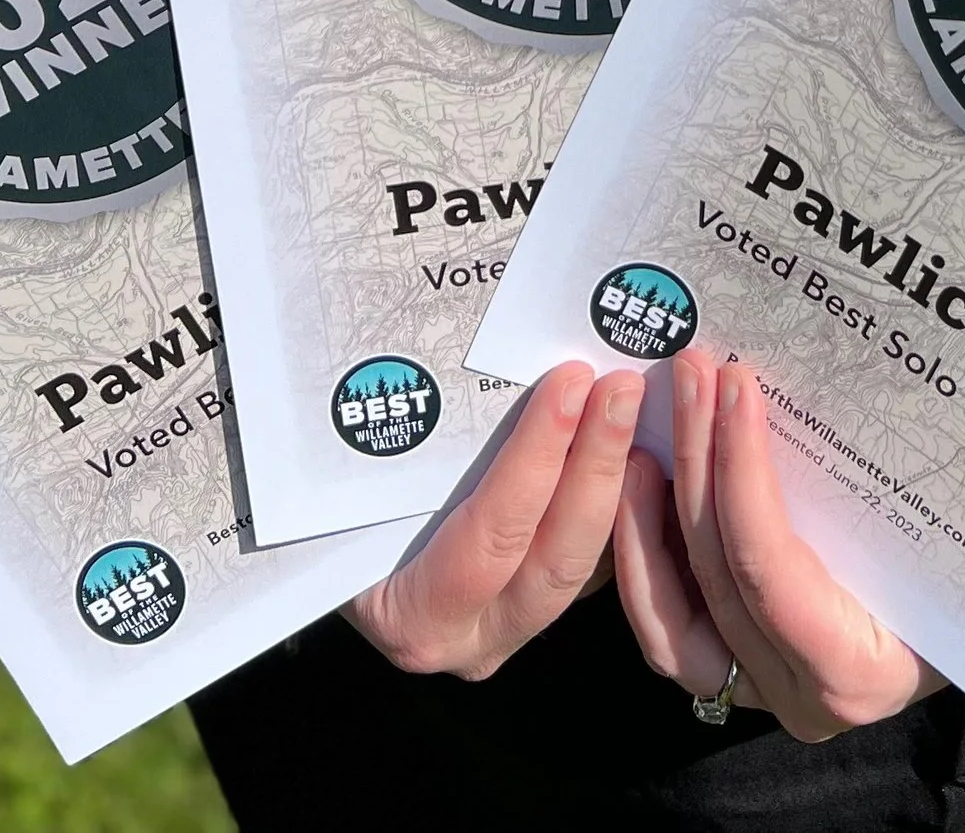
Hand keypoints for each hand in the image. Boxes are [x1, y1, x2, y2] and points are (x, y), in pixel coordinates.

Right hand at [343, 362, 643, 679]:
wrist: (324, 540)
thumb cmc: (334, 496)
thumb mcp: (358, 465)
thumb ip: (399, 426)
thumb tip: (426, 328)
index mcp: (411, 615)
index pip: (489, 540)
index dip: (535, 461)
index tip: (568, 383)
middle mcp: (468, 637)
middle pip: (552, 559)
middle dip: (595, 464)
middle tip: (621, 384)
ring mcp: (509, 628)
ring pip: (583, 566)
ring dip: (616, 480)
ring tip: (637, 402)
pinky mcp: (538, 606)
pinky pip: (593, 565)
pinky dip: (621, 504)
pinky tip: (640, 439)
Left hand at [613, 347, 942, 741]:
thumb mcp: (936, 540)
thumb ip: (883, 492)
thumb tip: (855, 376)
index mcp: (856, 668)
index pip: (772, 570)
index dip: (743, 474)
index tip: (734, 386)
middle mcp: (801, 697)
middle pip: (723, 572)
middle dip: (700, 459)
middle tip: (692, 372)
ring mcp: (760, 695)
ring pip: (676, 613)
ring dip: (652, 516)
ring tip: (646, 434)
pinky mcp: (732, 682)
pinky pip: (670, 632)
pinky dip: (647, 563)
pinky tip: (640, 492)